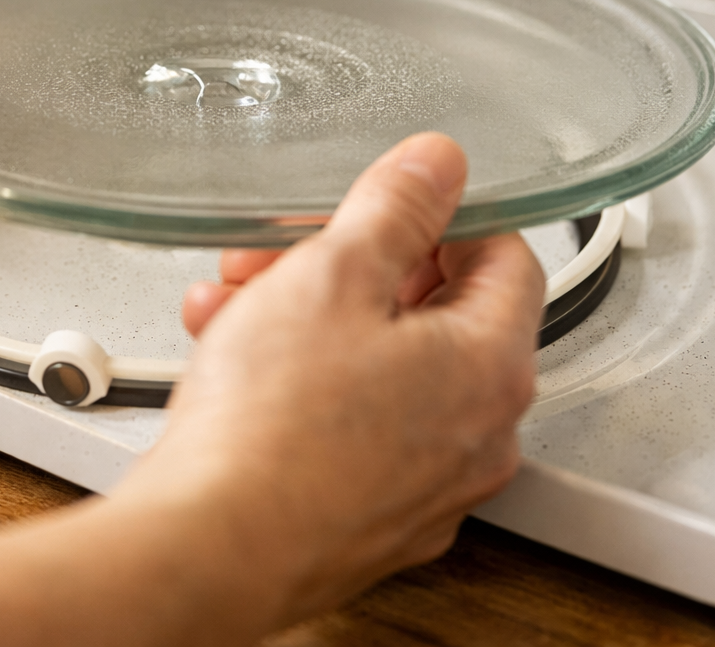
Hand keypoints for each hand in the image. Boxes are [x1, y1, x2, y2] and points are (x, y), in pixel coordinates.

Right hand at [0, 133, 544, 646]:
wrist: (210, 548)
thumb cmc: (275, 428)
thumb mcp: (334, 273)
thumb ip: (396, 206)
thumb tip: (439, 165)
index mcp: (492, 366)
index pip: (505, 257)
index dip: (438, 217)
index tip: (385, 205)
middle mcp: (476, 437)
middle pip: (432, 315)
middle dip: (346, 268)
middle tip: (282, 254)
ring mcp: (424, 487)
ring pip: (378, 371)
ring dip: (306, 321)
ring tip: (232, 306)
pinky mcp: (368, 518)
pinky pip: (349, 428)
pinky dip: (300, 387)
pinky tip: (230, 365)